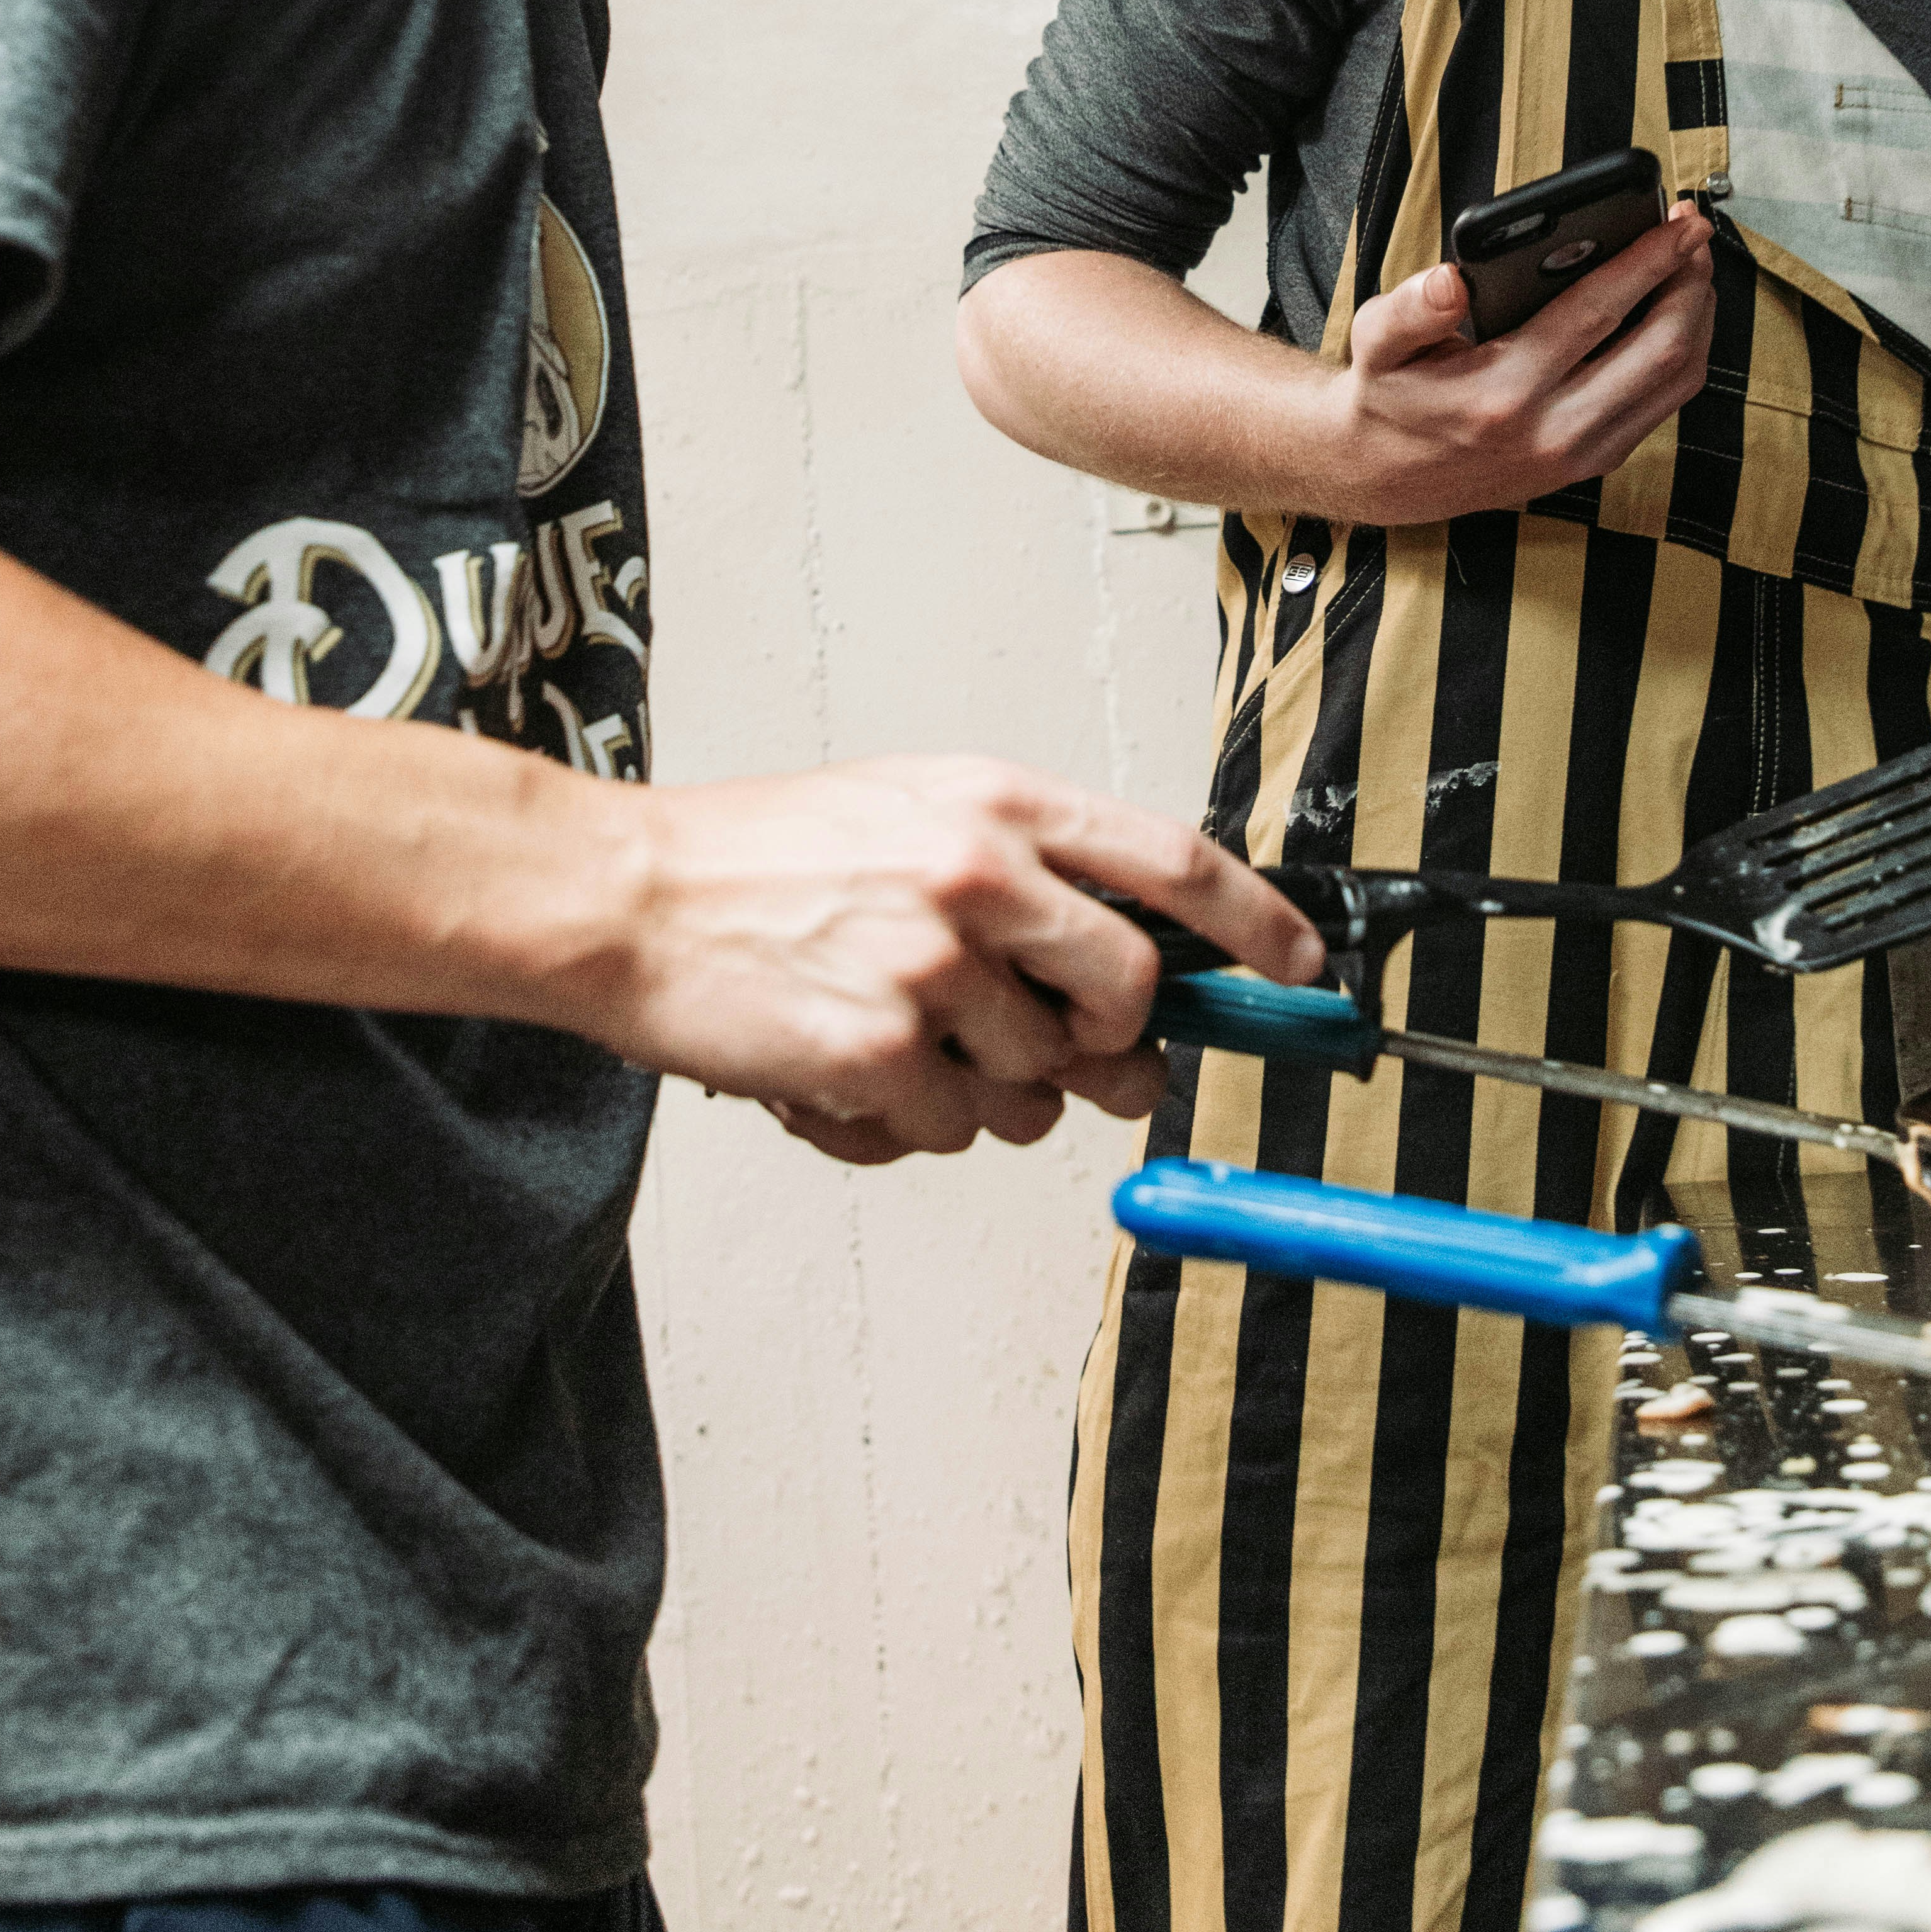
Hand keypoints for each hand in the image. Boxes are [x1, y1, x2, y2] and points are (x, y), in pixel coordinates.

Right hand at [600, 754, 1322, 1167]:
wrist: (625, 897)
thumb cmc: (764, 859)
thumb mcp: (913, 818)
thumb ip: (1035, 890)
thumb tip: (1140, 1008)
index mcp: (995, 801)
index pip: (1174, 861)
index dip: (1257, 925)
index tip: (1305, 970)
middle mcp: (978, 872)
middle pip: (1131, 989)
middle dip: (1110, 1040)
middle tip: (1055, 1047)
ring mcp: (931, 964)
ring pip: (1040, 1081)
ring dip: (986, 1086)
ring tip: (897, 1034)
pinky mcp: (878, 1051)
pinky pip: (952, 1130)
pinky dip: (909, 1122)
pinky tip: (846, 1071)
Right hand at [1313, 205, 1714, 526]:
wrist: (1386, 478)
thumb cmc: (1391, 396)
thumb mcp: (1378, 343)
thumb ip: (1411, 308)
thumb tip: (1451, 280)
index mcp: (1503, 392)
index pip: (1598, 312)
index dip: (1649, 260)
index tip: (1680, 224)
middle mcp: (1553, 430)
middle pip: (1662, 349)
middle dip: (1691, 283)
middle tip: (1696, 236)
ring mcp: (1581, 453)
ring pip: (1677, 381)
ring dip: (1698, 318)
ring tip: (1693, 269)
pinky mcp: (1594, 463)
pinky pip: (1664, 406)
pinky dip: (1683, 356)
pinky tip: (1674, 316)